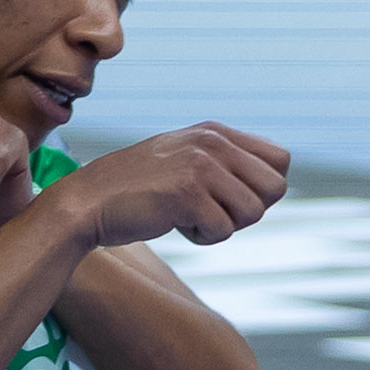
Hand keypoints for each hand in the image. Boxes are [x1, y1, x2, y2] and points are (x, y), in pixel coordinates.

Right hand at [54, 124, 291, 252]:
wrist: (89, 201)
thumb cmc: (139, 188)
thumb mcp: (185, 157)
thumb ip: (226, 160)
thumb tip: (278, 181)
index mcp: (215, 131)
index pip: (280, 160)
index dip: (260, 188)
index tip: (228, 196)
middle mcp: (211, 142)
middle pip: (275, 188)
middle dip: (249, 210)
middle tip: (212, 209)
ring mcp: (200, 166)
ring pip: (252, 213)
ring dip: (223, 225)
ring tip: (188, 214)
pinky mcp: (187, 194)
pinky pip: (223, 231)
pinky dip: (201, 237)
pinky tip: (173, 222)